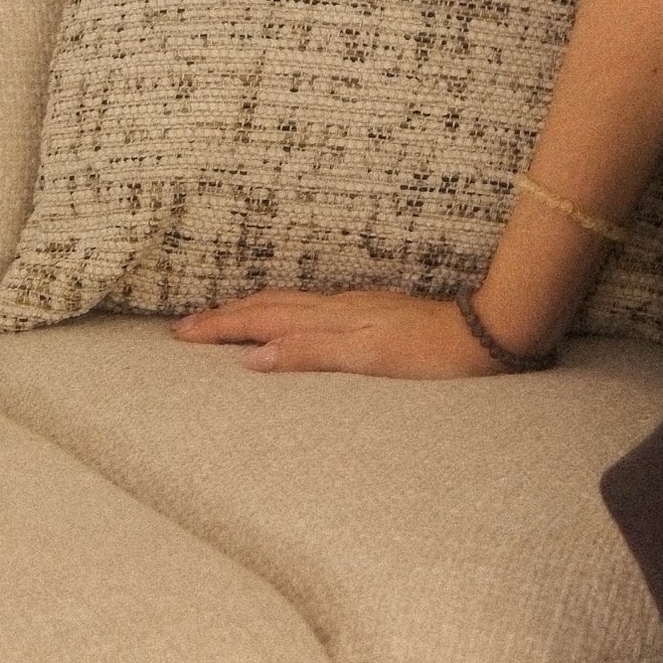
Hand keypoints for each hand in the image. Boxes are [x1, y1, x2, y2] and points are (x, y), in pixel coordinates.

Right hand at [169, 287, 499, 376]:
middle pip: (269, 306)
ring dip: (248, 309)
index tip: (180, 333)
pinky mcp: (370, 311)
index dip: (220, 327)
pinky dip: (279, 312)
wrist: (482, 332)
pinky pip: (308, 308)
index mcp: (330, 318)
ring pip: (288, 303)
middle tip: (183, 326)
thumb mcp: (368, 359)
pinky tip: (282, 319)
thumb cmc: (429, 352)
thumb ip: (311, 354)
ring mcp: (354, 306)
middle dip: (223, 315)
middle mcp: (337, 306)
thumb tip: (253, 358)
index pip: (262, 320)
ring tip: (220, 318)